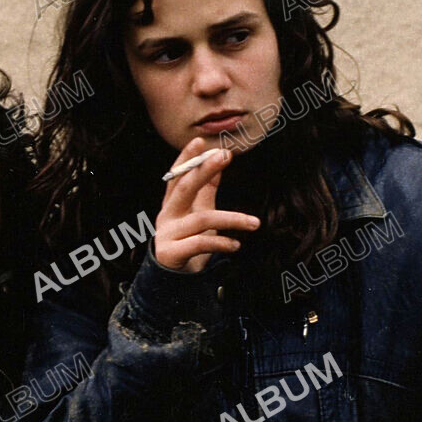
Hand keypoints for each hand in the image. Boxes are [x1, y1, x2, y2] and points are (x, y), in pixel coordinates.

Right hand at [153, 137, 260, 272]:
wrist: (173, 280)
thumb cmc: (188, 242)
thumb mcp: (198, 213)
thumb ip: (206, 189)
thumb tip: (219, 160)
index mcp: (172, 204)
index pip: (177, 175)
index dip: (186, 158)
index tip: (200, 141)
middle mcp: (167, 216)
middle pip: (184, 188)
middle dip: (203, 170)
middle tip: (223, 156)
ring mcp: (167, 234)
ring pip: (201, 219)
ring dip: (232, 219)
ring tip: (254, 223)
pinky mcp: (172, 253)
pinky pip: (200, 243)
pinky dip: (221, 243)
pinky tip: (236, 245)